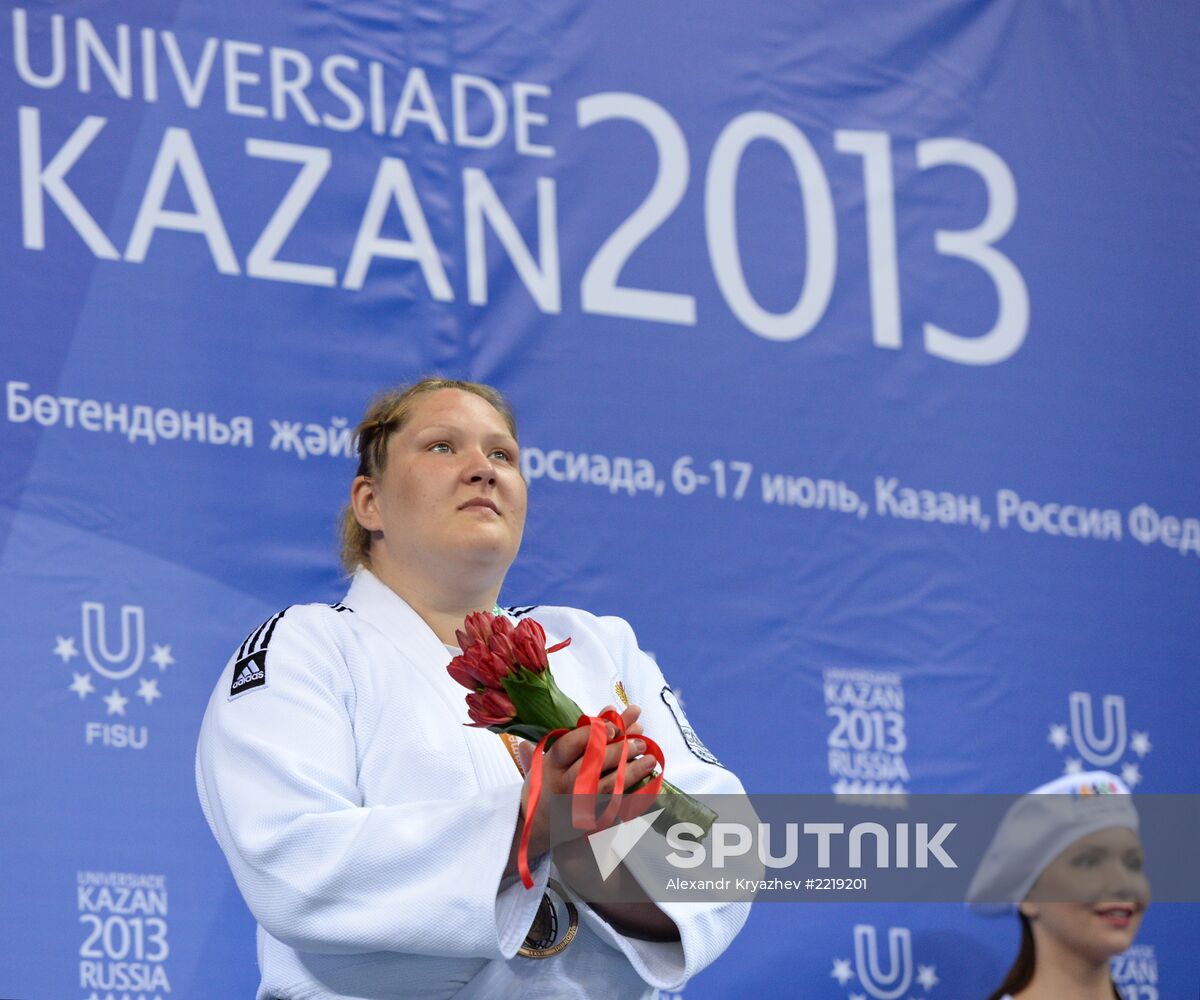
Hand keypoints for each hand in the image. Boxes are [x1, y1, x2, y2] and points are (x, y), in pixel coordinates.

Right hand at [518, 704, 657, 856]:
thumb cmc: (550, 780)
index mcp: (551, 764)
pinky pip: (614, 805)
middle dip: (619, 751)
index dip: (593, 733)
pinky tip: (646, 782)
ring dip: (631, 771)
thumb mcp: (558, 755)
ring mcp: (576, 804)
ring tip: (650, 759)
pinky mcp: (590, 819)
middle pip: (592, 764)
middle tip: (641, 741)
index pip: (570, 744)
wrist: (540, 822)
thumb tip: (612, 709)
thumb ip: (585, 731)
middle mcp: (562, 784)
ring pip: (607, 786)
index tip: (614, 727)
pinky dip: (632, 792)